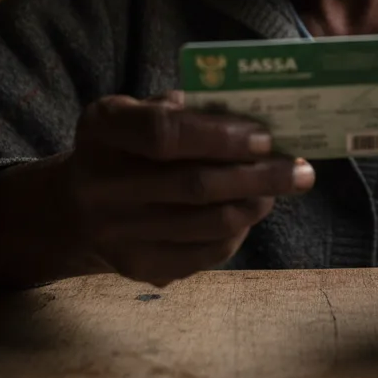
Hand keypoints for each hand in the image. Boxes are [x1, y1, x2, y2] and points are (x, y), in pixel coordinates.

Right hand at [61, 91, 314, 286]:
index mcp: (103, 129)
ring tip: (284, 186)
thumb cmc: (129, 145)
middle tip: (301, 170)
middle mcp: (100, 184)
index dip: (219, 137)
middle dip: (258, 177)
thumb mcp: (143, 110)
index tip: (264, 138)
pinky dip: (239, 230)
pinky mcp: (138, 267)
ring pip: (207, 224)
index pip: (164, 134)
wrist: (76, 208)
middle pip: (193, 185)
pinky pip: (205, 253)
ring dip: (256, 204)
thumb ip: (190, 110)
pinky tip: (253, 210)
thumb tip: (257, 116)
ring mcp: (116, 234)